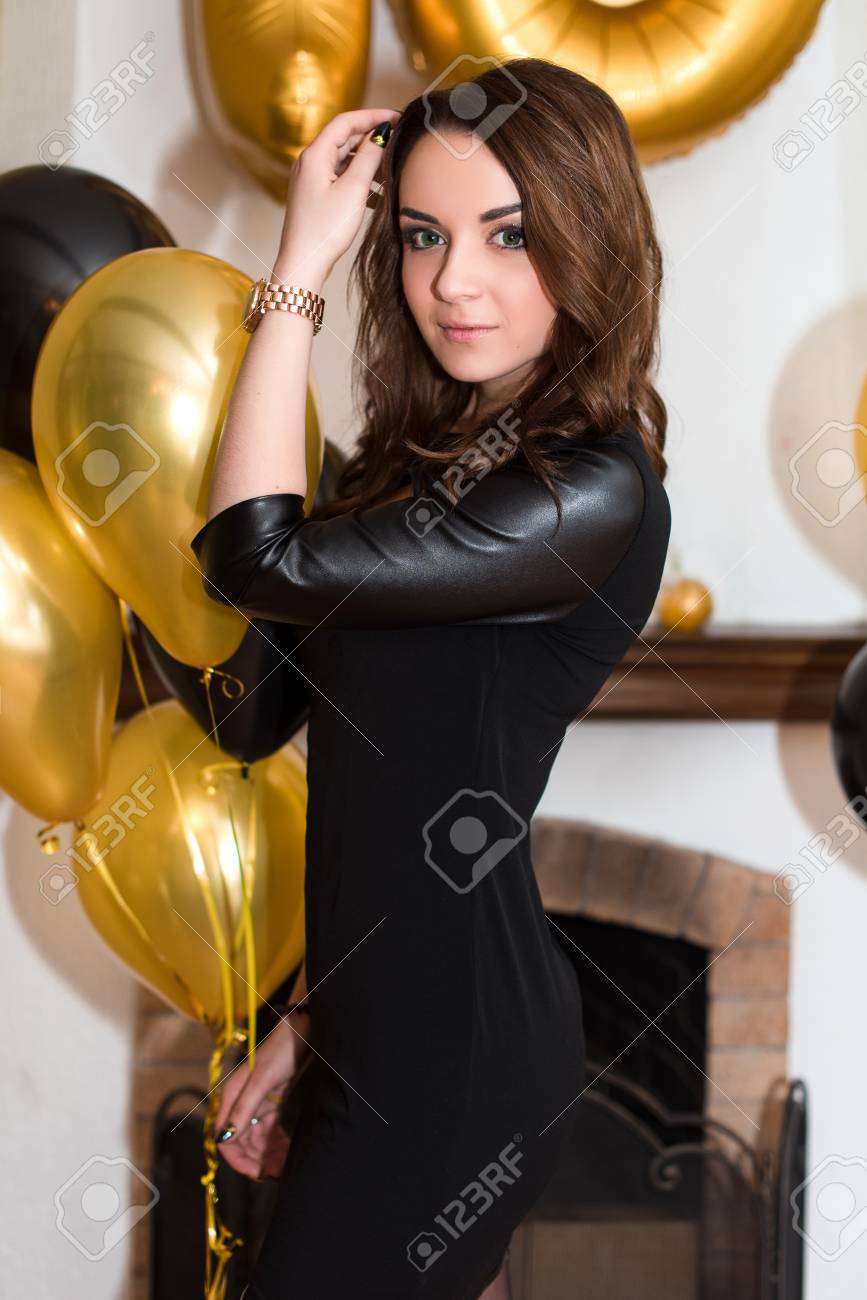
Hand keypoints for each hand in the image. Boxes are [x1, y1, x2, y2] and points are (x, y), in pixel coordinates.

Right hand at [214, 1010, 312, 1180]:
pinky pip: (270, 1130)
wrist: (305, 1028)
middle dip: (256, 1159)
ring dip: (267, 1154)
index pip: (224, 1138)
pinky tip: (287, 1153)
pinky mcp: (272, 1101)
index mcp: (232, 1096)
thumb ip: (244, 1107)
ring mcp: (257, 1102)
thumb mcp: (263, 1078)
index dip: (238, 1159)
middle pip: (241, 1142)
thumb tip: (226, 1138)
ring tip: (285, 1166)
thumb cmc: (283, 1049)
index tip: (258, 1173)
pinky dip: (276, 1143)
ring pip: (256, 1138)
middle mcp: (241, 1102)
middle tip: (276, 1173)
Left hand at [275, 107, 401, 284]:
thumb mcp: (353, 189)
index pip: (346, 121)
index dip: (372, 116)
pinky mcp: (316, 196)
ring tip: (391, 172)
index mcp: (315, 155)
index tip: (396, 118)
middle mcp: (310, 162)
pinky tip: (377, 196)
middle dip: (372, 139)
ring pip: (344, 160)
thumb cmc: (325, 229)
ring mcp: (311, 180)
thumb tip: (381, 134)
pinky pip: (341, 179)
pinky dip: (359, 181)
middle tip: (398, 143)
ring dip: (368, 163)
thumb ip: (369, 158)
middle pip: (345, 139)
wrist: (304, 263)